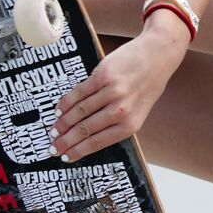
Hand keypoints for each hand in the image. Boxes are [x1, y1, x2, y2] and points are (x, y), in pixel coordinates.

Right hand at [49, 21, 186, 162]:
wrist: (158, 55)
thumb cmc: (149, 83)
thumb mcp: (140, 109)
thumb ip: (118, 122)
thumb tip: (89, 136)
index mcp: (131, 124)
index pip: (98, 142)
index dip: (79, 151)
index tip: (65, 157)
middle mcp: (122, 110)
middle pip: (85, 129)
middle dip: (66, 141)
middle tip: (54, 147)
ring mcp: (112, 92)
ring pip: (80, 112)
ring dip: (63, 123)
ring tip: (54, 130)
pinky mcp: (103, 76)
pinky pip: (79, 93)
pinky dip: (66, 103)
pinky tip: (58, 110)